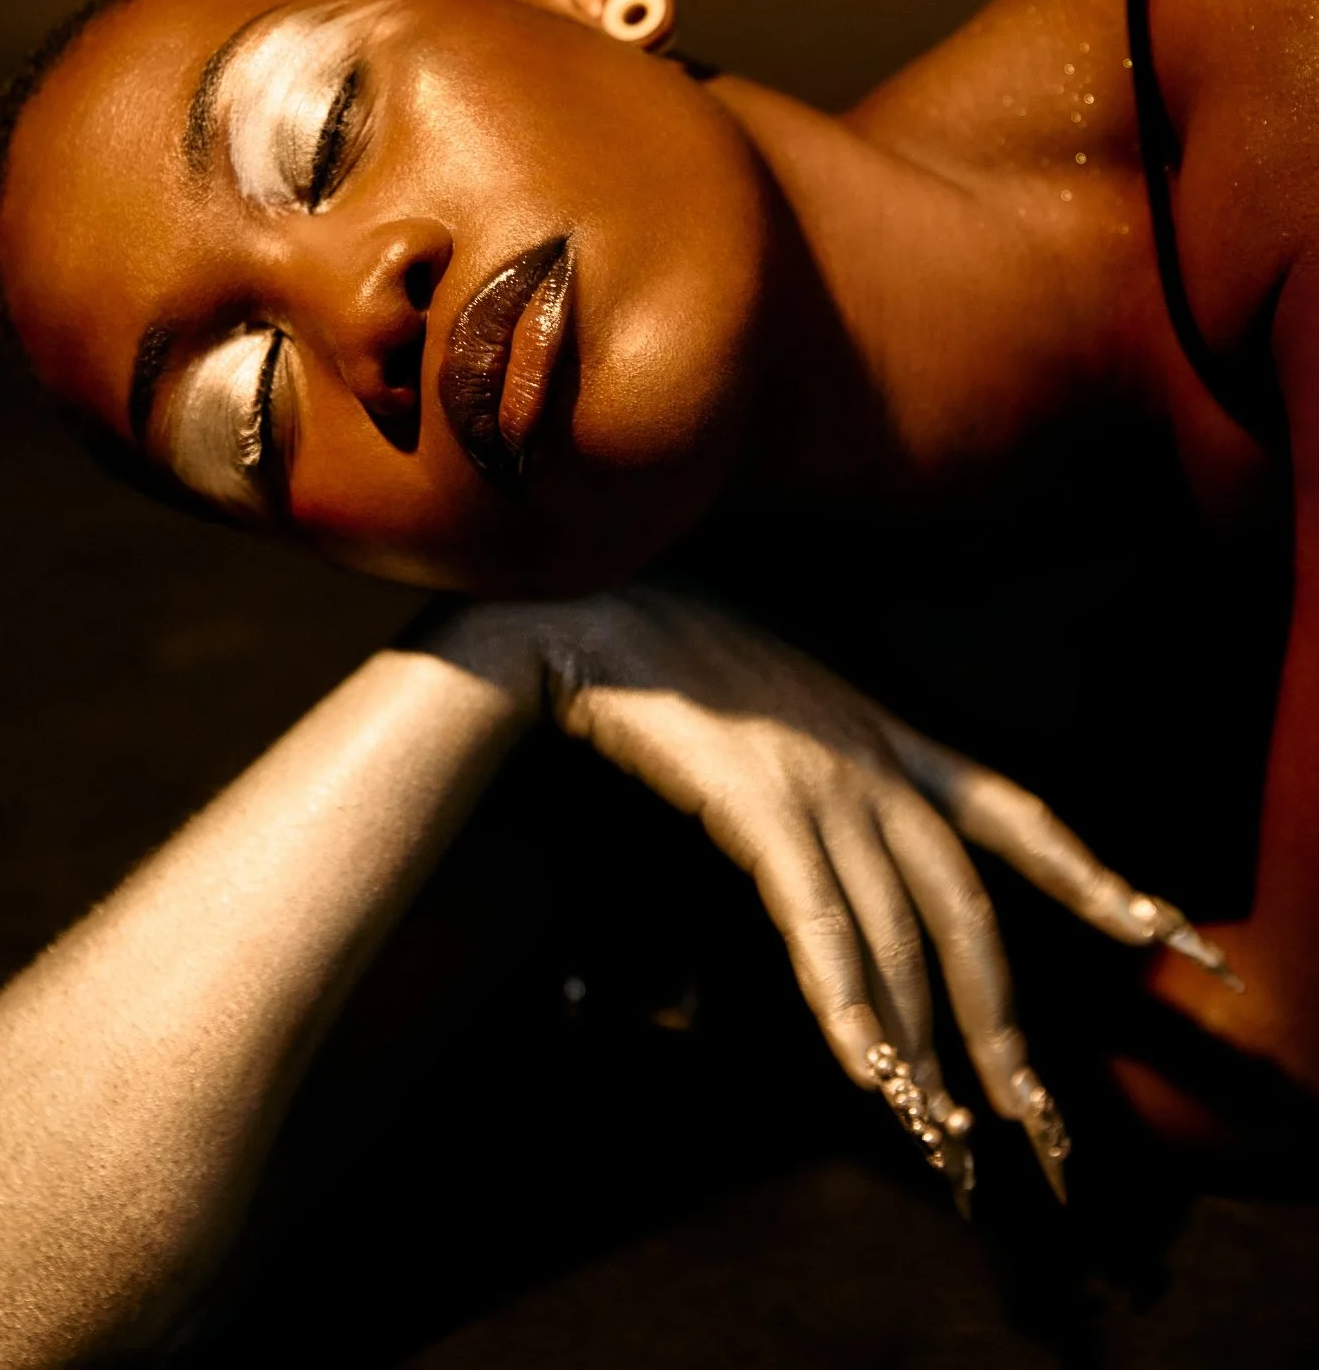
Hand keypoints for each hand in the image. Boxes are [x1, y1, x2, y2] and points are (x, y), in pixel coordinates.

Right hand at [418, 585, 1232, 1199]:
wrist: (591, 612)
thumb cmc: (671, 649)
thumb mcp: (782, 694)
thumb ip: (827, 754)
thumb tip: (841, 831)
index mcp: (883, 730)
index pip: (1014, 810)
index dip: (1087, 874)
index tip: (1156, 930)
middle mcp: (874, 759)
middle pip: (967, 908)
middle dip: (1002, 1024)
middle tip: (1033, 1125)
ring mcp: (822, 782)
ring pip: (900, 935)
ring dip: (924, 1044)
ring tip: (947, 1136)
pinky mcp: (759, 807)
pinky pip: (819, 923)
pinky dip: (847, 1002)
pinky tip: (867, 1069)